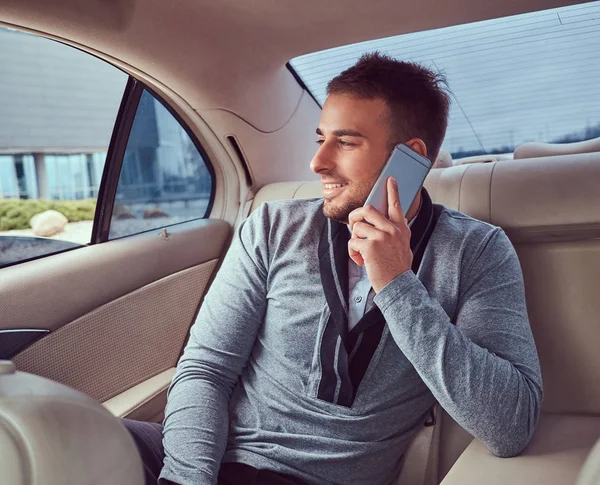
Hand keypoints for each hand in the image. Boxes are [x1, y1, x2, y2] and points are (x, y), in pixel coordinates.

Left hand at [347, 176, 411, 292]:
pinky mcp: (370, 247)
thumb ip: (394, 232)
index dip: (392, 191)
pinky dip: (353, 252)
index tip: (390, 179)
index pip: (396, 205)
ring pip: (357, 227)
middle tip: (354, 225)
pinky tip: (360, 261)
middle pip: (368, 210)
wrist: (398, 284)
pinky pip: (353, 242)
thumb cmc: (397, 266)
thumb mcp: (403, 245)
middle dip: (356, 216)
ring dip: (355, 239)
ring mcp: (381, 237)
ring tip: (361, 251)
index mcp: (401, 228)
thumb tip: (380, 223)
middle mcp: (392, 230)